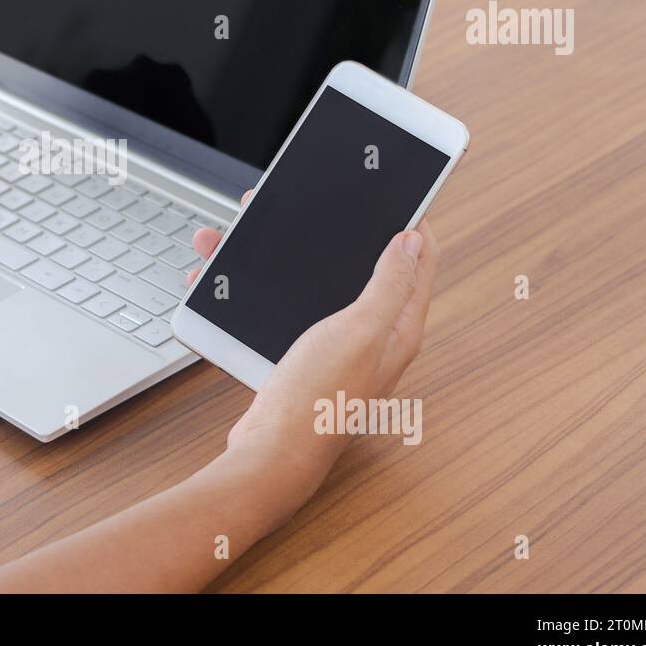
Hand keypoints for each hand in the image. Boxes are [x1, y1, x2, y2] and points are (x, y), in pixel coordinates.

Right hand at [189, 200, 440, 530]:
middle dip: (332, 231)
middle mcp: (371, 335)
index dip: (411, 224)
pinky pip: (281, 305)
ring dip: (281, 255)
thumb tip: (413, 240)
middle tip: (308, 202)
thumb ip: (389, 283)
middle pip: (359, 266)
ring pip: (312, 282)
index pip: (419, 262)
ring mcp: (334, 345)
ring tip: (242, 230)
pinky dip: (255, 286)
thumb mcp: (360, 331)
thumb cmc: (319, 400)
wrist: (271, 452)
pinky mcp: (298, 354)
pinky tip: (227, 276)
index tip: (396, 193)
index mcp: (397, 327)